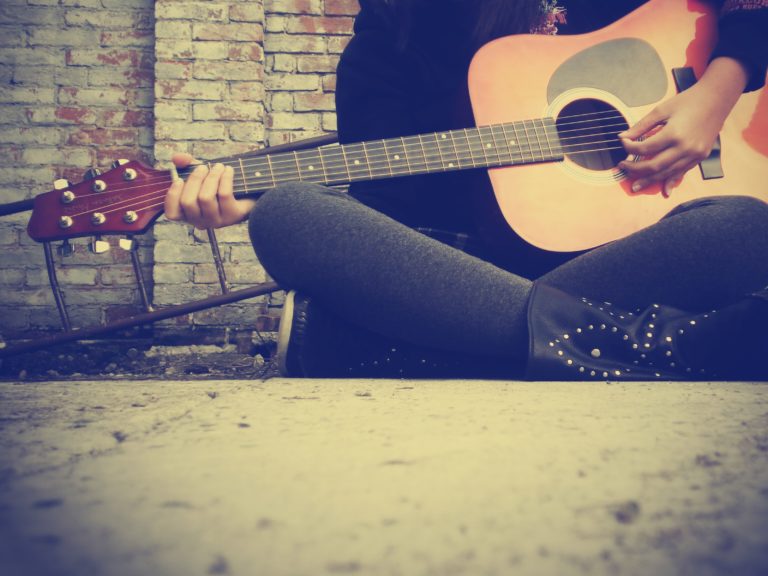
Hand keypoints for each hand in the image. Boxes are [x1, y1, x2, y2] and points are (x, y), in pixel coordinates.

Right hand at [164, 153, 255, 228]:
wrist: (249, 195)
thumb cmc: (219, 186)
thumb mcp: (201, 175)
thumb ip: (187, 165)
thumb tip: (177, 158)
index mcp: (189, 214)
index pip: (172, 214)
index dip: (173, 196)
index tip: (179, 179)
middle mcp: (201, 222)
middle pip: (188, 202)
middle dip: (194, 180)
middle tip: (203, 167)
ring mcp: (217, 221)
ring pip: (206, 198)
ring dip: (212, 177)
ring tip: (219, 166)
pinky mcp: (233, 216)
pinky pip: (224, 195)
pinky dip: (225, 178)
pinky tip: (229, 170)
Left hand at [618, 57, 748, 196]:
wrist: (717, 98)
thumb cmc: (688, 101)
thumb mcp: (661, 110)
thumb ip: (641, 126)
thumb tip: (622, 137)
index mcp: (673, 134)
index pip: (644, 148)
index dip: (629, 149)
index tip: (623, 144)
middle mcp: (685, 147)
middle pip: (654, 166)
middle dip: (635, 170)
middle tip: (622, 167)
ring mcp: (694, 154)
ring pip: (667, 173)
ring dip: (649, 180)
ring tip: (635, 186)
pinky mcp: (700, 157)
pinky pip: (682, 173)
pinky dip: (671, 182)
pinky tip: (664, 191)